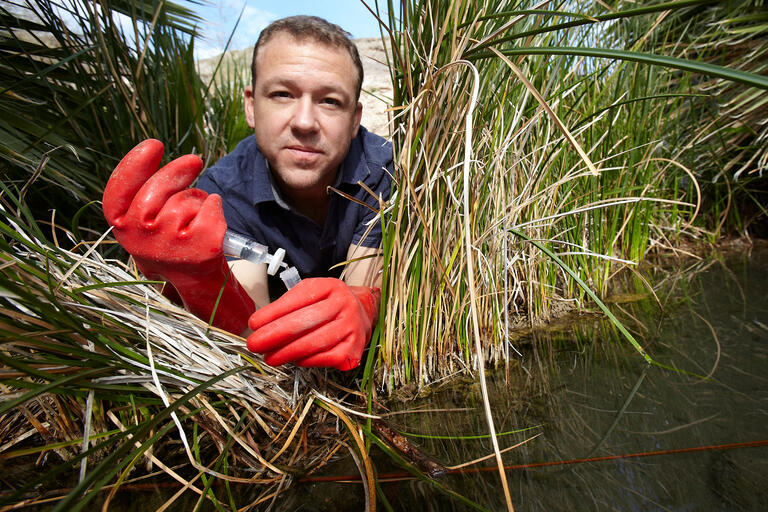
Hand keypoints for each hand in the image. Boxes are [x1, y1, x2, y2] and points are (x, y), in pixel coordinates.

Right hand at [103, 139, 253, 332]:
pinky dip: (215, 207)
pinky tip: (211, 221)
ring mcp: (171, 246)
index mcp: (122, 227)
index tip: (154, 144)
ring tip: (195, 216)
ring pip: (186, 200)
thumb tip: (152, 148)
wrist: (195, 279)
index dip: (134, 166)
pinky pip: (211, 208)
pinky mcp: (202, 249)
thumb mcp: (146, 219)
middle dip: (177, 171)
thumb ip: (143, 190)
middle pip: (156, 190)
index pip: (118, 193)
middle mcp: (140, 239)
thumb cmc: (170, 239)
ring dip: (196, 199)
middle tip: (194, 161)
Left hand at [246, 278, 379, 370]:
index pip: (299, 299)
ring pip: (316, 342)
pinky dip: (308, 360)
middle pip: (306, 321)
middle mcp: (345, 304)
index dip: (273, 312)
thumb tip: (259, 325)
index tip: (253, 324)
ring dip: (288, 352)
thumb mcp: (310, 294)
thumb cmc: (328, 305)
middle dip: (276, 335)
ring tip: (270, 357)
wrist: (363, 314)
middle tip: (255, 344)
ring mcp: (353, 327)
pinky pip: (327, 357)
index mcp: (331, 287)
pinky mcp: (356, 348)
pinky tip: (294, 360)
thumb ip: (287, 306)